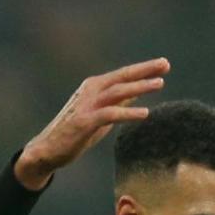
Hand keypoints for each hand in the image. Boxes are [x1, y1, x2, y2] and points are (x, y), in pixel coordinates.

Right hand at [16, 58, 169, 190]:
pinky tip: (145, 113)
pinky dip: (128, 112)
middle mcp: (91, 91)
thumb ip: (117, 103)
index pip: (123, 75)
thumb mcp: (101, 115)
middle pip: (122, 77)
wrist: (48, 150)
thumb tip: (136, 94)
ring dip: (139, 87)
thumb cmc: (76, 133)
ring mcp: (87, 105)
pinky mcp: (84, 122)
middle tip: (166, 64)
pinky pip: (110, 114)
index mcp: (95, 87)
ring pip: (117, 92)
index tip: (164, 64)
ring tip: (160, 84)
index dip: (143, 69)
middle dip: (145, 70)